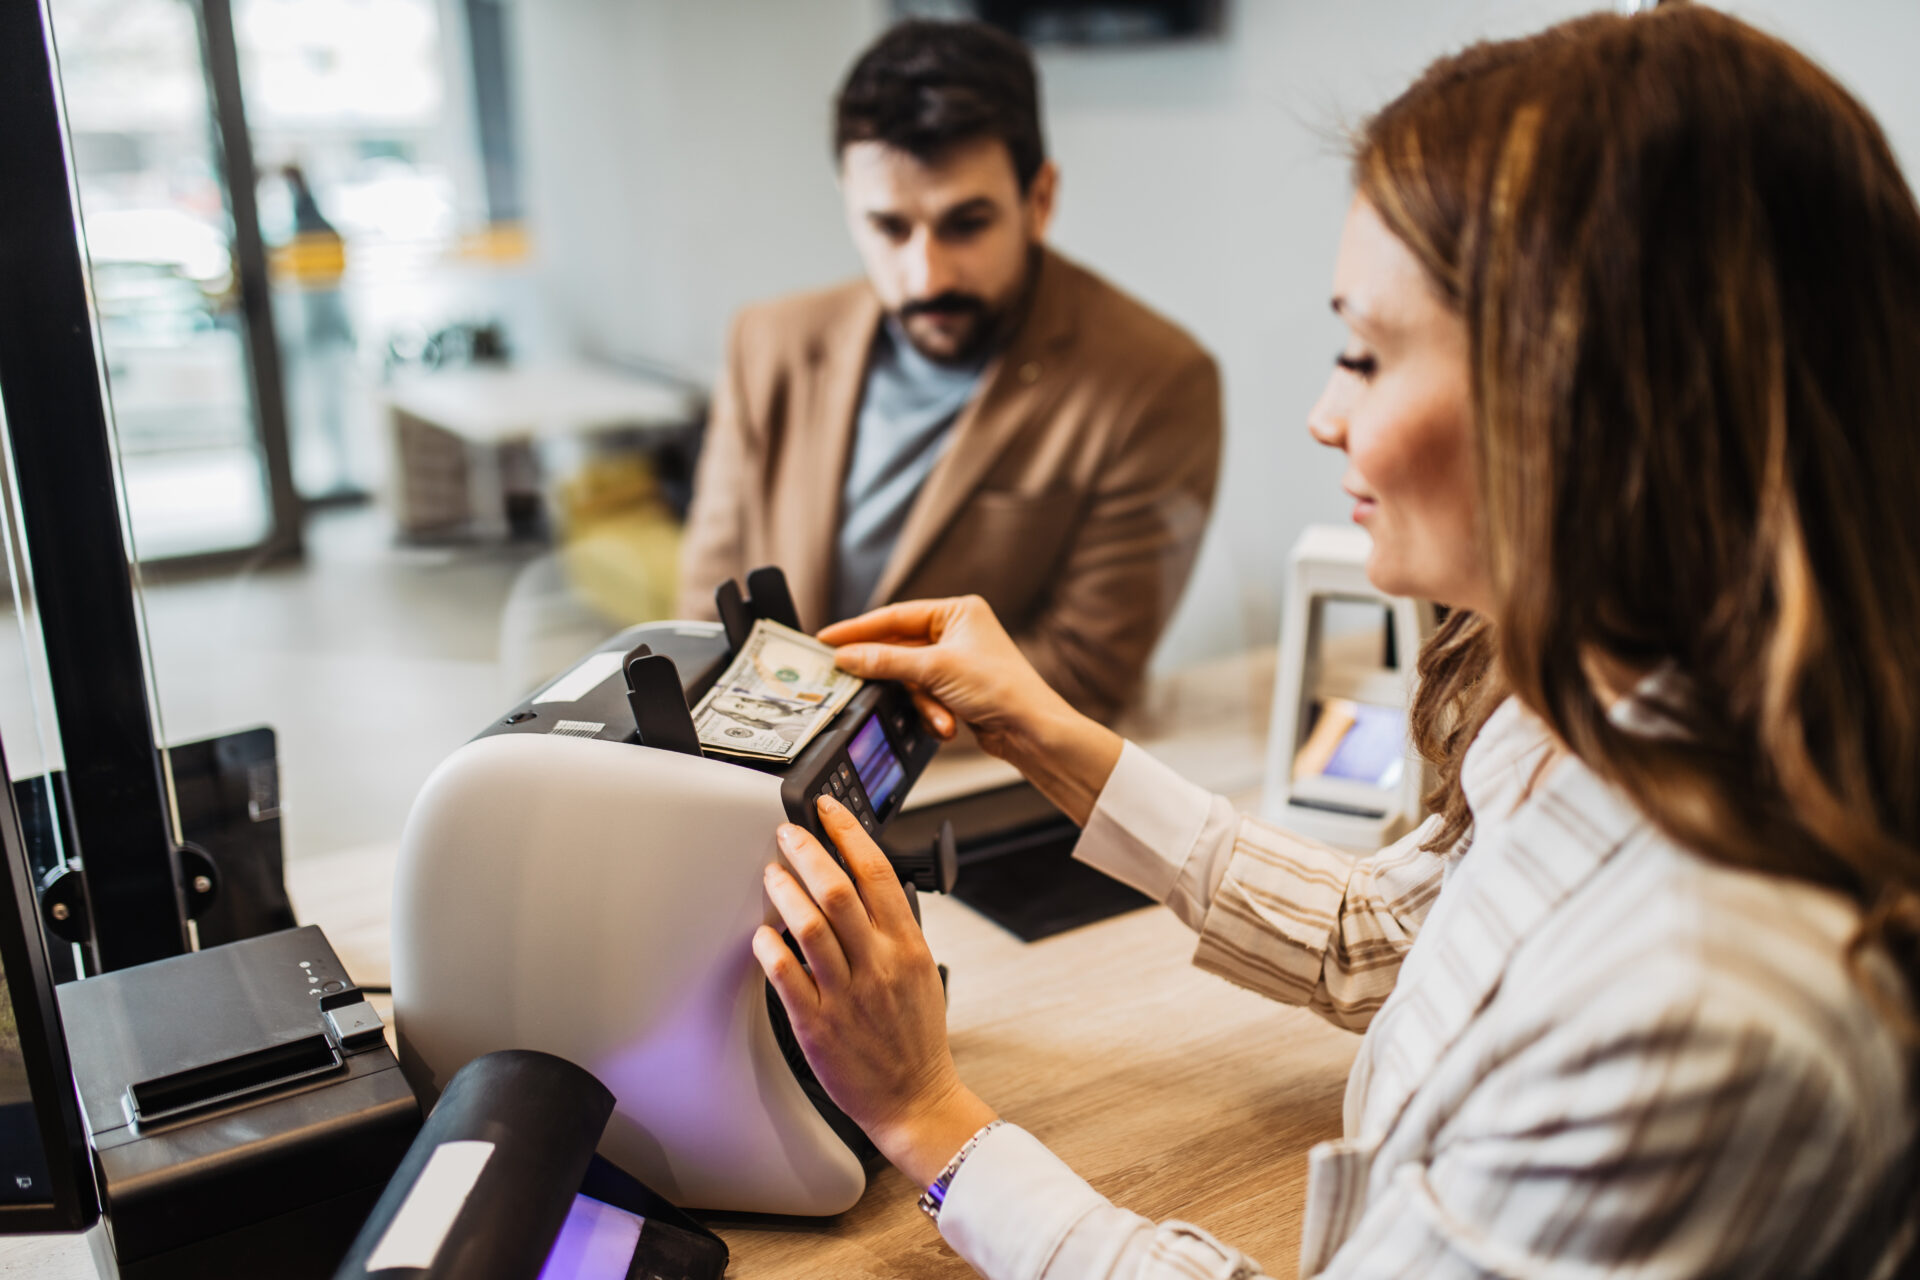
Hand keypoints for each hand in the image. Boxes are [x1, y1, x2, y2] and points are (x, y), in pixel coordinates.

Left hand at [752, 795, 997, 1185]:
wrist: (916, 1098)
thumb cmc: (915, 1036)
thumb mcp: (920, 971)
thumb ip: (893, 930)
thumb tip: (863, 887)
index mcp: (906, 945)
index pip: (877, 872)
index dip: (848, 832)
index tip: (827, 809)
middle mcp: (878, 964)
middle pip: (837, 889)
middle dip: (806, 851)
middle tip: (785, 834)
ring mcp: (847, 994)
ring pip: (810, 927)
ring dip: (784, 892)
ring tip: (770, 875)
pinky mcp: (818, 1024)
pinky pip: (786, 977)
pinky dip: (770, 948)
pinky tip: (760, 934)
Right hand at [820, 595, 1070, 758]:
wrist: (1031, 729)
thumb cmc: (1001, 687)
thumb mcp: (935, 670)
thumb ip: (885, 661)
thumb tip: (847, 656)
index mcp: (957, 612)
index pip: (895, 616)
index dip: (858, 629)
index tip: (827, 639)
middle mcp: (957, 632)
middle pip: (900, 649)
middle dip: (892, 675)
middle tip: (850, 677)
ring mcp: (957, 662)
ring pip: (912, 679)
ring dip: (922, 702)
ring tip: (938, 716)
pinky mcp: (957, 689)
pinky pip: (926, 696)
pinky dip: (933, 712)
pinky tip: (947, 724)